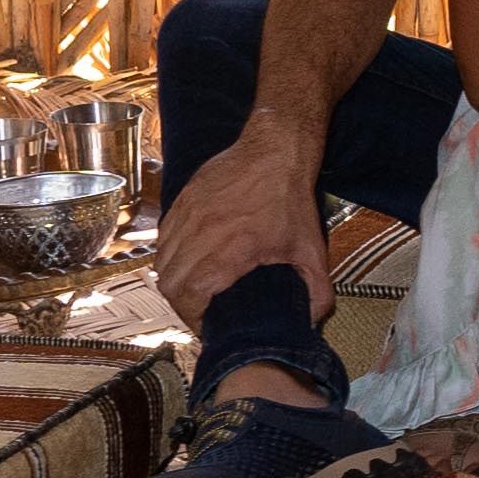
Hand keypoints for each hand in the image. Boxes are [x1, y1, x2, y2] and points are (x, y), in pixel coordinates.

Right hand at [155, 119, 332, 322]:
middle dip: (181, 305)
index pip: (190, 295)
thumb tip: (312, 320)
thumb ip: (316, 290)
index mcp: (229, 249)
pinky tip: (188, 263)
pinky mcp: (181, 202)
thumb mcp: (310, 249)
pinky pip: (163, 239)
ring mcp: (186, 216)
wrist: (274, 151)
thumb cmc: (290, 200)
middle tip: (199, 313)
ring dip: (173, 281)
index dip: (194, 318)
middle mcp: (199, 233)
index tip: (207, 326)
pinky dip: (170, 257)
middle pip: (170, 283)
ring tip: (192, 291)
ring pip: (161, 261)